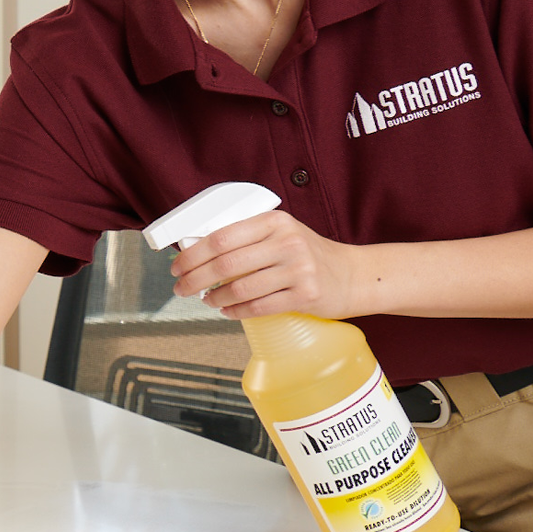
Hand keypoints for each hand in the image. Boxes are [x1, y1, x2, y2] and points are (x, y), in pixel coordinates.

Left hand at [168, 209, 371, 321]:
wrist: (353, 275)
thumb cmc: (309, 254)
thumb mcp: (281, 233)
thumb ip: (249, 237)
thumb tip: (201, 251)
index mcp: (273, 220)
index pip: (222, 236)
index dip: (194, 253)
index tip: (178, 265)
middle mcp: (285, 242)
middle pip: (226, 262)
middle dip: (196, 277)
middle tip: (181, 287)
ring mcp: (297, 269)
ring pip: (241, 287)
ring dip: (216, 297)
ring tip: (206, 300)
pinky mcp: (306, 296)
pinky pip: (260, 306)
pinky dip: (237, 310)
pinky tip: (227, 310)